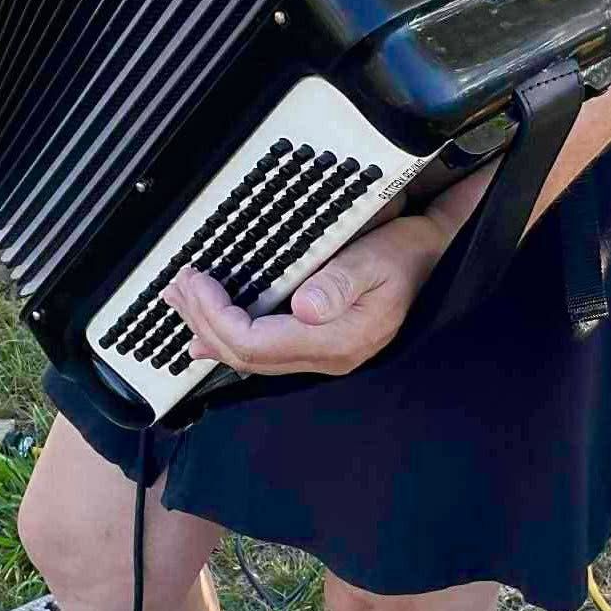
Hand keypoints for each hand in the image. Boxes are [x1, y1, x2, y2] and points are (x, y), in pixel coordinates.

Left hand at [160, 214, 451, 376]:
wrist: (432, 256)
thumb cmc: (407, 254)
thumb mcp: (379, 259)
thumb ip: (342, 282)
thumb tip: (305, 308)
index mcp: (337, 340)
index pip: (255, 343)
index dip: (215, 317)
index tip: (195, 281)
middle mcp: (326, 356)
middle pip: (243, 354)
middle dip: (202, 320)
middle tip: (179, 284)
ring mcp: (320, 353)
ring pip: (247, 355)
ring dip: (207, 328)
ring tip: (179, 302)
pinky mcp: (316, 342)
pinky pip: (261, 350)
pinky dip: (226, 336)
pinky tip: (202, 336)